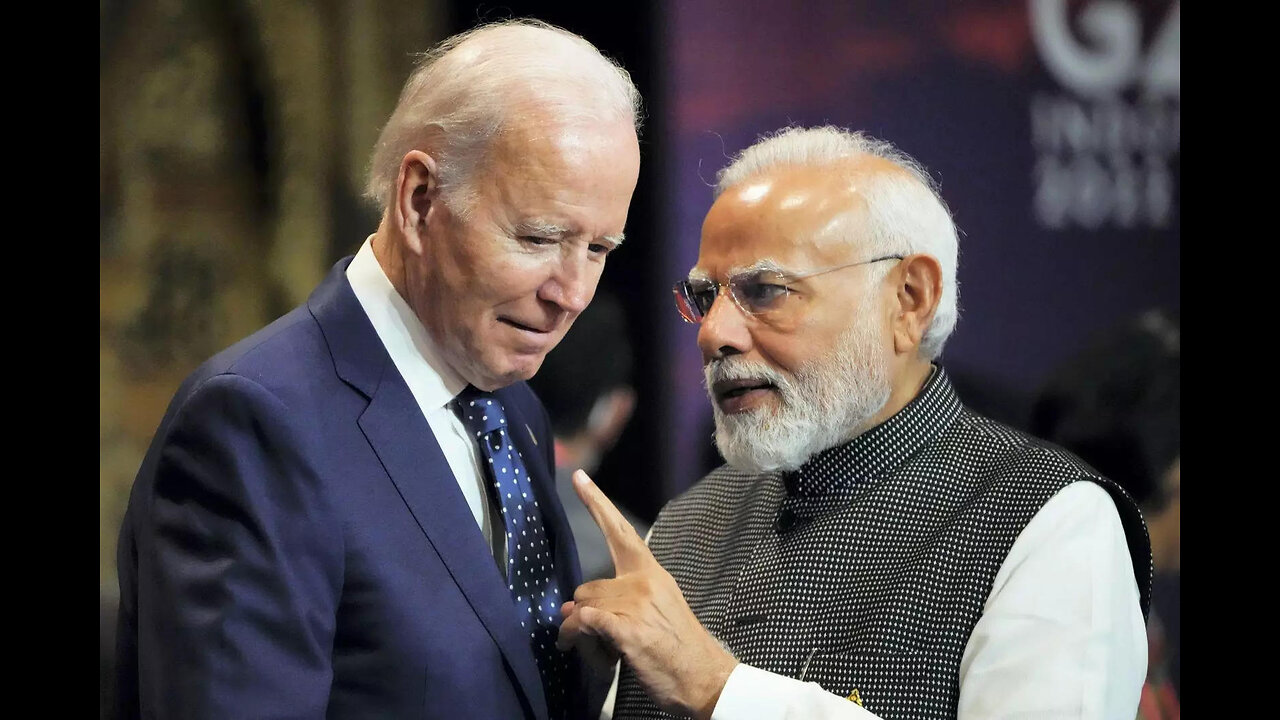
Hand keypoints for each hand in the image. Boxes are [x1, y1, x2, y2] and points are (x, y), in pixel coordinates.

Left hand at [556, 470, 737, 719]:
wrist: (706, 678)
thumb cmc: (678, 650)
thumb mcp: (651, 615)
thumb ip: (614, 604)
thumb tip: (569, 608)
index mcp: (652, 573)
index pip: (620, 532)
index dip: (596, 503)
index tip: (578, 477)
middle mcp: (643, 582)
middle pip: (587, 587)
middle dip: (584, 615)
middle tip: (598, 642)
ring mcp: (636, 604)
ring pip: (581, 608)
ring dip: (581, 635)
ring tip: (606, 655)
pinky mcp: (628, 629)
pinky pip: (584, 622)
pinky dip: (578, 637)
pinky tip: (591, 652)